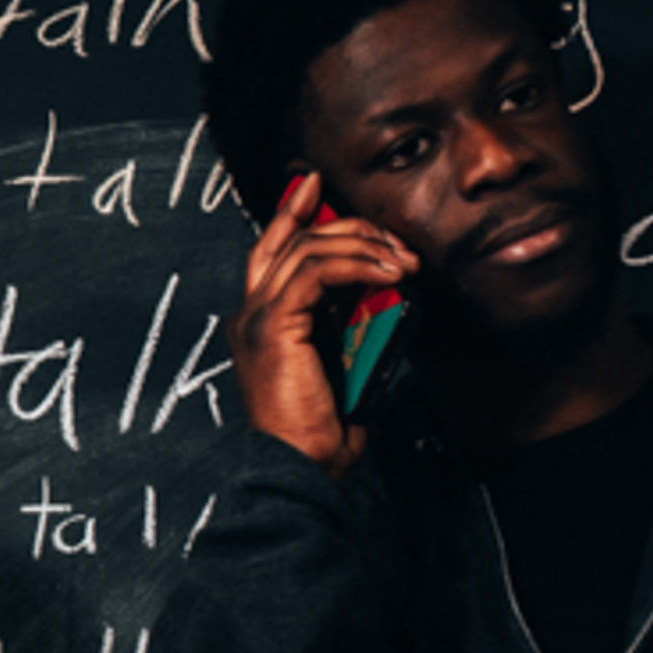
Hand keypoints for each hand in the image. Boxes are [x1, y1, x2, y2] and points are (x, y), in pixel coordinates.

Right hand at [231, 171, 413, 476]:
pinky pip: (316, 271)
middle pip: (292, 240)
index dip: (291, 212)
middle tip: (393, 241)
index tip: (315, 184)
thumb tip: (380, 304)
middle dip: (347, 226)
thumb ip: (345, 334)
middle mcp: (250, 314)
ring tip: (402, 261)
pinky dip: (356, 264)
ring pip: (309, 248)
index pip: (271, 251)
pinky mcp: (274, 325)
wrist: (299, 469)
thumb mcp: (338, 370)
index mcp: (260, 323)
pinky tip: (387, 272)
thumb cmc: (318, 436)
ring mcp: (257, 317)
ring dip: (363, 246)